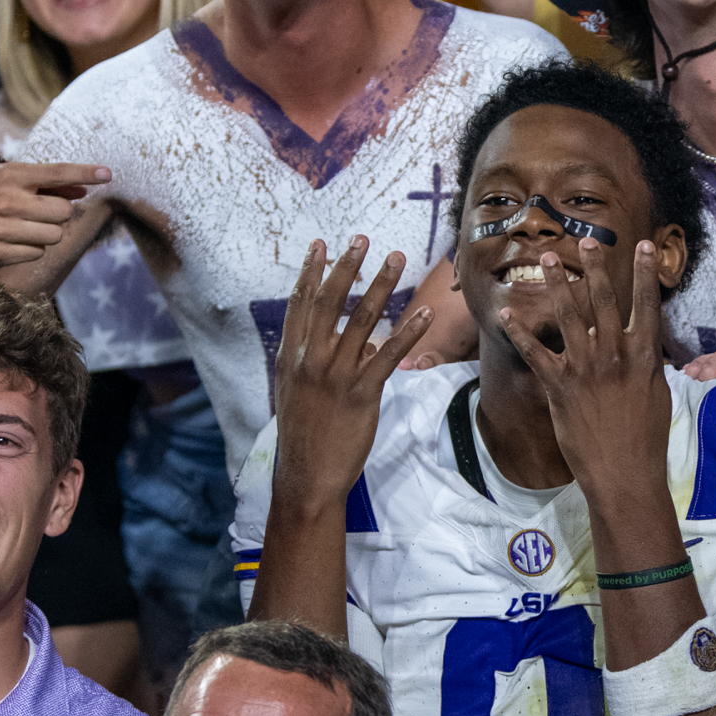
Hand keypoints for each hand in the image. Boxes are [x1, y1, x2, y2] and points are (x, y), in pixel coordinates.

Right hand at [0, 161, 109, 273]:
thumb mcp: (5, 180)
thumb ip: (45, 184)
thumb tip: (83, 189)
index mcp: (10, 176)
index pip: (56, 172)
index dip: (85, 173)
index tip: (107, 174)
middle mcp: (6, 200)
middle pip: (64, 211)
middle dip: (58, 214)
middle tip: (38, 213)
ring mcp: (1, 228)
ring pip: (55, 235)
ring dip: (46, 234)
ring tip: (24, 227)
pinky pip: (37, 253)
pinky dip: (31, 249)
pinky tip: (12, 241)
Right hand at [269, 238, 430, 504]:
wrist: (307, 476)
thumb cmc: (304, 436)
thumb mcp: (297, 393)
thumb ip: (318, 362)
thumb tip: (355, 341)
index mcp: (291, 358)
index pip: (301, 305)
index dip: (310, 272)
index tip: (319, 244)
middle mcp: (310, 360)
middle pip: (330, 302)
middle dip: (347, 266)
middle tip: (363, 239)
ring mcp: (335, 375)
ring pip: (362, 320)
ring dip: (381, 285)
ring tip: (396, 259)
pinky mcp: (361, 393)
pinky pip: (388, 356)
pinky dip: (408, 333)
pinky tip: (424, 314)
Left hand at [497, 237, 672, 497]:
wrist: (624, 473)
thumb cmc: (646, 438)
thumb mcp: (657, 394)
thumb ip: (646, 363)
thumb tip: (639, 343)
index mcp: (643, 356)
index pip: (647, 304)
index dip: (645, 273)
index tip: (644, 244)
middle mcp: (614, 355)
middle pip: (604, 300)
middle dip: (596, 267)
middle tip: (588, 241)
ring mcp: (585, 369)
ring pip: (568, 316)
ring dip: (557, 284)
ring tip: (547, 258)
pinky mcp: (559, 387)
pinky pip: (535, 353)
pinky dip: (520, 333)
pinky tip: (506, 315)